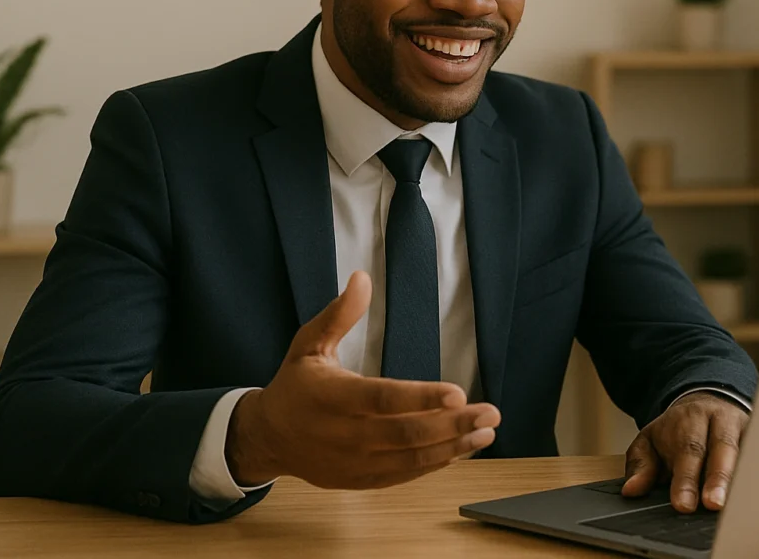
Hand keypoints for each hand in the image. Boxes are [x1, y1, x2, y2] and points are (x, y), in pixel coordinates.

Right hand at [225, 271, 499, 488]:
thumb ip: (338, 315)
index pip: (382, 398)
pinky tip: (462, 449)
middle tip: (490, 414)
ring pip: (410, 459)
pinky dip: (435, 464)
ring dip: (453, 447)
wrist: (268, 437)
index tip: (458, 392)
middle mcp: (344, 434)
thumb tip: (361, 278)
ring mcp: (353, 462)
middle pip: (406, 433)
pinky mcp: (361, 480)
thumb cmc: (296, 385)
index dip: (421, 398)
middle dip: (453, 424)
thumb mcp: (308, 344)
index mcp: (331, 397)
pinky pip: (404, 475)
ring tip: (486, 433)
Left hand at [621, 392, 748, 512]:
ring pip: (747, 452)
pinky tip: (757, 496)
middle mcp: (719, 421)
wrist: (708, 400)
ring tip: (738, 507)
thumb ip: (641, 464)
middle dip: (718, 478)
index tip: (683, 504)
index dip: (686, 478)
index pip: (688, 449)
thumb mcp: (651, 439)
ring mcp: (744, 429)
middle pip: (722, 448)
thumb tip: (631, 489)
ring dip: (742, 480)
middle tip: (713, 505)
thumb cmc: (679, 429)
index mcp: (689, 419)